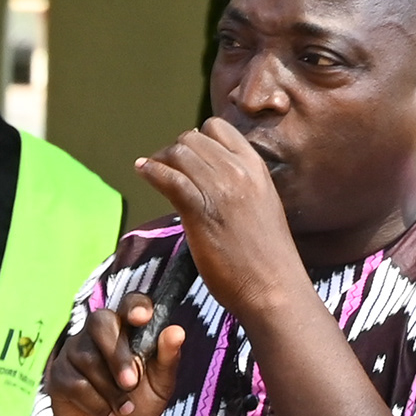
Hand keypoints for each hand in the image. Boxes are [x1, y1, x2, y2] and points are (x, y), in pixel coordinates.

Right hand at [39, 292, 186, 415]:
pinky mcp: (59, 375)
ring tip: (124, 407)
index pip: (129, 302)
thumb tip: (177, 331)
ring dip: (110, 389)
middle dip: (117, 354)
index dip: (134, 305)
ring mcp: (75, 352)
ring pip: (89, 358)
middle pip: (100, 323)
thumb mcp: (161, 384)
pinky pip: (76, 384)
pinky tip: (107, 413)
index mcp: (127, 328)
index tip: (141, 318)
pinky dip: (97, 403)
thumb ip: (167, 358)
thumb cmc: (140, 403)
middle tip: (131, 383)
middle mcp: (97, 333)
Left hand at [136, 121, 309, 323]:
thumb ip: (239, 188)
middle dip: (173, 150)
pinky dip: (151, 171)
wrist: (273, 286)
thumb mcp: (259, 206)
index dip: (196, 139)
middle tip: (163, 167)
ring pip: (179, 153)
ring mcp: (221, 189)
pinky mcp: (202, 210)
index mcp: (255, 167)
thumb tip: (211, 183)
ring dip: (159, 160)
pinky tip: (142, 172)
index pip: (218, 129)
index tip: (185, 157)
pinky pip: (169, 178)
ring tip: (149, 170)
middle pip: (193, 138)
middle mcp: (239, 171)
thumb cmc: (265, 257)